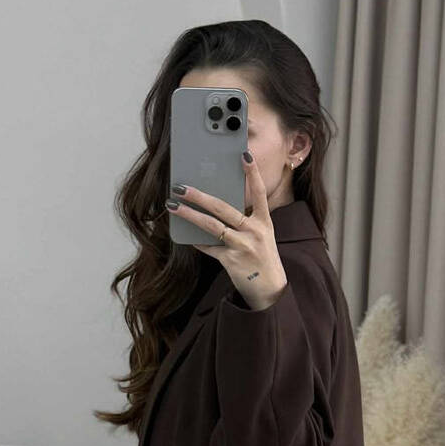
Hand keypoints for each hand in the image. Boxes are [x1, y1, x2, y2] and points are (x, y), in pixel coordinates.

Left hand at [167, 153, 287, 310]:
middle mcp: (254, 232)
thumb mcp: (261, 236)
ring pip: (212, 226)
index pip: (260, 192)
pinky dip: (197, 241)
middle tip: (181, 186)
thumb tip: (216, 206)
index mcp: (264, 222)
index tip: (244, 154)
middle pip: (224, 208)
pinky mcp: (231, 261)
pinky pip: (209, 247)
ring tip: (173, 205)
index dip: (253, 173)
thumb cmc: (262, 259)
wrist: (270, 291)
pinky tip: (185, 234)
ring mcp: (243, 247)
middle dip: (199, 195)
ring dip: (190, 214)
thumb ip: (245, 221)